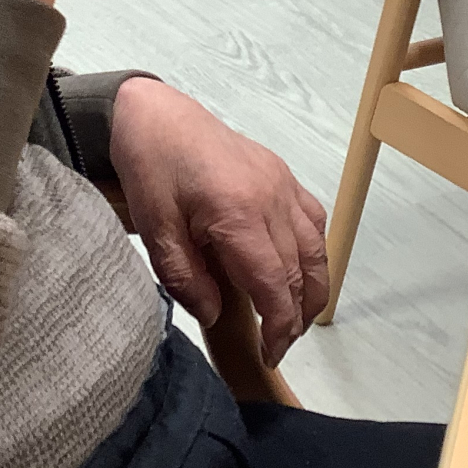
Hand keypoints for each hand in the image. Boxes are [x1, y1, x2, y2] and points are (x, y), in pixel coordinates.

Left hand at [108, 78, 328, 367]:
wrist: (156, 114)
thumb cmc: (151, 168)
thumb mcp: (155, 230)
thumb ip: (185, 278)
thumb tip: (216, 315)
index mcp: (239, 214)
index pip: (274, 284)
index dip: (279, 325)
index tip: (270, 353)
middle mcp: (272, 199)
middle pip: (300, 270)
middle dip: (296, 315)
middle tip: (279, 345)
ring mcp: (282, 184)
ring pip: (316, 246)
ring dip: (313, 286)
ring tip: (298, 318)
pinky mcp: (281, 174)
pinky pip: (312, 218)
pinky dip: (314, 249)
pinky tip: (301, 268)